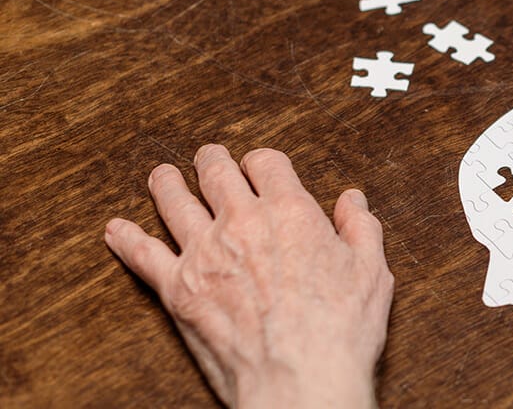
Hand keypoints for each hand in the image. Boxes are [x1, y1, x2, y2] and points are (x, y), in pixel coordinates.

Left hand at [105, 145, 393, 407]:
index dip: (262, 161)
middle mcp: (242, 223)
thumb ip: (361, 228)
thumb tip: (352, 201)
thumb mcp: (371, 271)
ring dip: (167, 184)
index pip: (266, 163)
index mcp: (291, 212)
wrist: (299, 379)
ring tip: (162, 177)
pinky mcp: (178, 289)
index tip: (260, 166)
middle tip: (207, 157)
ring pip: (174, 202)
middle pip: (215, 173)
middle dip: (211, 160)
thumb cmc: (339, 330)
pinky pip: (142, 254)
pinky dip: (126, 239)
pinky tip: (117, 230)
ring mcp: (204, 254)